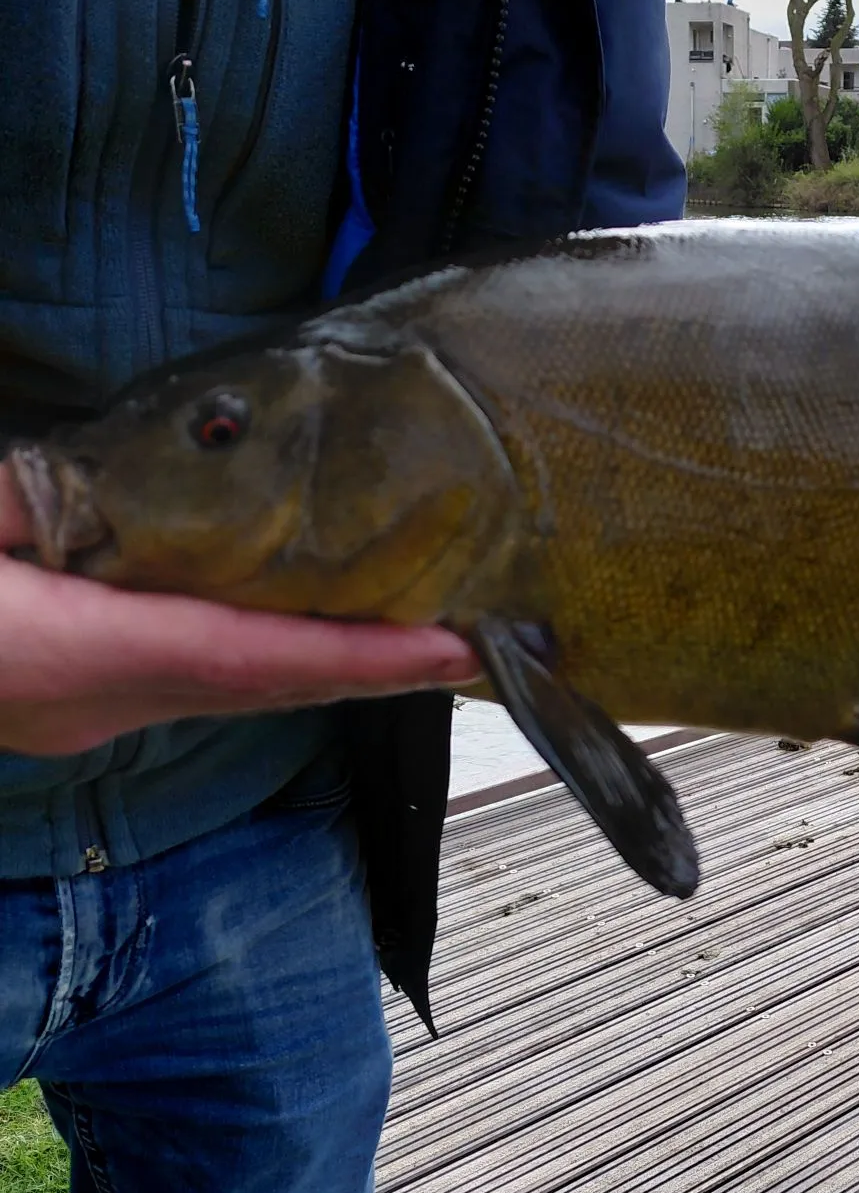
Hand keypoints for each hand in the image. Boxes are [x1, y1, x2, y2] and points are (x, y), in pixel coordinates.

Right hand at [0, 468, 479, 755]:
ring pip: (242, 685)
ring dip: (334, 662)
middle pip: (267, 682)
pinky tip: (316, 628)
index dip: (364, 658)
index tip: (457, 651)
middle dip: (376, 665)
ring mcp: (85, 706)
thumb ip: (24, 503)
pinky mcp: (74, 697)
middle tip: (480, 638)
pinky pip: (205, 676)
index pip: (252, 660)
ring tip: (427, 629)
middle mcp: (93, 697)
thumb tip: (94, 486)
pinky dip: (275, 656)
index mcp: (69, 654)